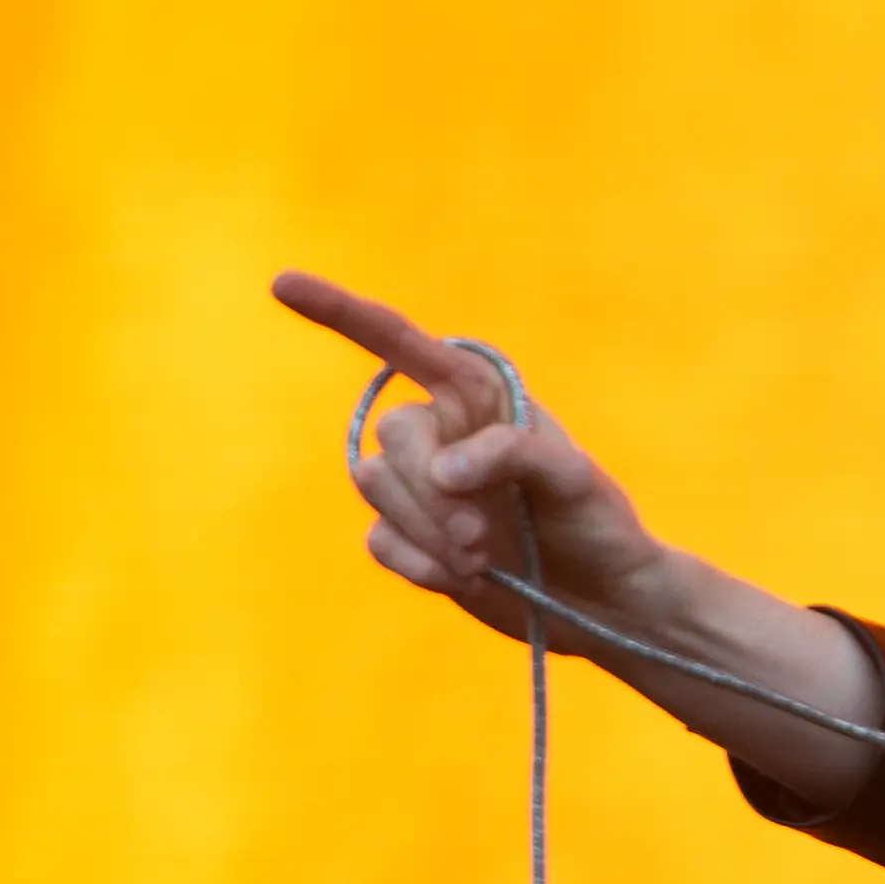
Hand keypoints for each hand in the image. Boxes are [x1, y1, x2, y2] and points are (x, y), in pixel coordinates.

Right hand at [274, 270, 669, 643]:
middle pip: (392, 436)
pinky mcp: (411, 538)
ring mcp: (421, 485)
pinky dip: (416, 562)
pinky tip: (459, 579)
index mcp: (479, 395)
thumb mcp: (573, 478)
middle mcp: (442, 430)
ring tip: (483, 558)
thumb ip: (511, 453)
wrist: (601, 599)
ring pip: (374, 485)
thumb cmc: (596, 524)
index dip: (341, 312)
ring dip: (428, 529)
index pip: (403, 343)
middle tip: (483, 536)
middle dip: (432, 492)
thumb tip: (439, 469)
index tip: (282, 284)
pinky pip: (378, 539)